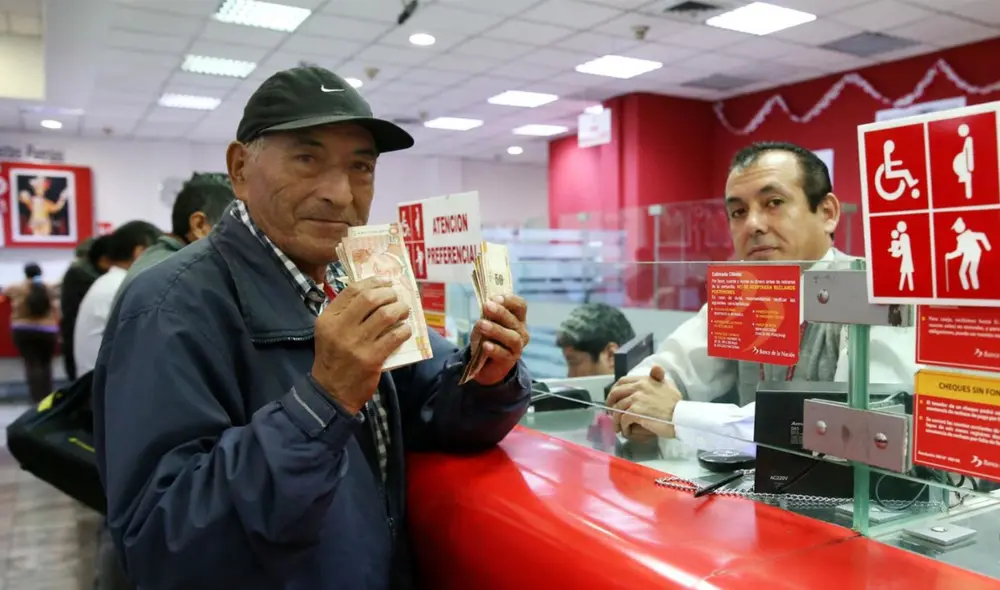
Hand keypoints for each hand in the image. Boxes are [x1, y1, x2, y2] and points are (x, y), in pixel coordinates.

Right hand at [311, 276, 411, 413]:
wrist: (331, 392)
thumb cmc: (333, 359)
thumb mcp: (329, 333)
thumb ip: (345, 314)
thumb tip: (375, 293)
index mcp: (328, 319)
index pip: (352, 290)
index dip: (373, 282)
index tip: (386, 281)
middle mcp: (340, 328)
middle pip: (370, 299)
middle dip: (389, 294)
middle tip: (396, 297)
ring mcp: (357, 343)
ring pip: (386, 315)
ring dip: (400, 310)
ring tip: (404, 311)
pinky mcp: (372, 358)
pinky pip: (395, 336)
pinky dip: (404, 330)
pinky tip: (405, 330)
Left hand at [470, 295, 529, 385]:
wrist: (487, 363)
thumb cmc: (488, 336)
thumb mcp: (486, 322)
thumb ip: (487, 314)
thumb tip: (486, 305)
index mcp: (518, 318)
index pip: (520, 305)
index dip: (509, 300)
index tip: (494, 298)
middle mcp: (521, 331)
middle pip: (514, 320)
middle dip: (500, 312)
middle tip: (486, 306)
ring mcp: (517, 346)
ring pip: (512, 337)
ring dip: (496, 330)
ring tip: (481, 325)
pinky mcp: (511, 359)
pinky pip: (504, 353)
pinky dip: (494, 349)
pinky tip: (485, 345)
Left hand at [605, 366, 681, 438]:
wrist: (682, 416)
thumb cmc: (676, 404)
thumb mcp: (668, 385)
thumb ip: (658, 377)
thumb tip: (655, 367)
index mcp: (645, 380)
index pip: (623, 381)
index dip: (615, 390)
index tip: (613, 399)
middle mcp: (639, 387)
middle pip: (616, 393)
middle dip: (610, 404)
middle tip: (611, 413)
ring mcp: (636, 399)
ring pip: (617, 409)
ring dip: (616, 420)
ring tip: (619, 427)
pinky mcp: (636, 412)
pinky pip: (623, 419)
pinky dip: (623, 426)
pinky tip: (626, 431)